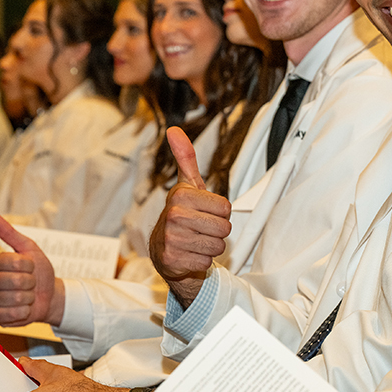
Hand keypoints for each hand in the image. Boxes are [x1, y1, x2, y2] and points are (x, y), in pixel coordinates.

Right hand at [0, 213, 64, 326]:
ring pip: (16, 298)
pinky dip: (25, 311)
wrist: (49, 296)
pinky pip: (13, 314)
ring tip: (28, 295)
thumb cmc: (38, 272)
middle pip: (15, 281)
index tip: (31, 266)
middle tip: (30, 283)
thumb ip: (10, 233)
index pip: (12, 261)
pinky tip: (24, 308)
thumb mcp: (29, 249)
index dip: (28, 265)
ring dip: (30, 297)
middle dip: (31, 282)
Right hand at [150, 127, 231, 308]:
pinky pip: (206, 262)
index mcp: (180, 195)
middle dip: (217, 231)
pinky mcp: (173, 260)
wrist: (165, 252)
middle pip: (224, 227)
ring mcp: (172, 239)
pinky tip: (189, 255)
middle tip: (201, 229)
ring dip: (210, 246)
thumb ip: (185, 158)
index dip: (220, 212)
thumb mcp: (187, 186)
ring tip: (195, 241)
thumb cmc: (183, 216)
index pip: (226, 207)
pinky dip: (201, 261)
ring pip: (218, 245)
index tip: (204, 212)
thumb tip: (174, 130)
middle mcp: (174, 215)